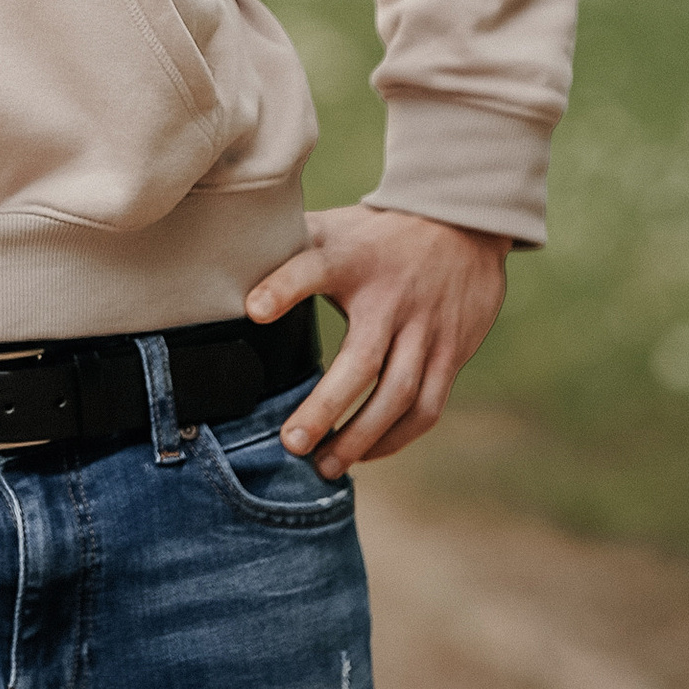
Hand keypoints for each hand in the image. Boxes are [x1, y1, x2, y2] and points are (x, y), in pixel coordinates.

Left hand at [244, 205, 507, 476]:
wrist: (464, 223)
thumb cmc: (377, 236)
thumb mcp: (334, 229)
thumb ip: (288, 250)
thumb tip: (225, 266)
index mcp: (351, 259)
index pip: (313, 267)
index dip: (283, 288)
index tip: (253, 311)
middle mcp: (391, 298)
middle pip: (361, 360)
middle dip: (326, 407)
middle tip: (291, 444)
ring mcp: (426, 329)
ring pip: (398, 394)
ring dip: (361, 437)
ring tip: (324, 465)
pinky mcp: (451, 352)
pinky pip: (427, 407)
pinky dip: (397, 437)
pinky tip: (367, 453)